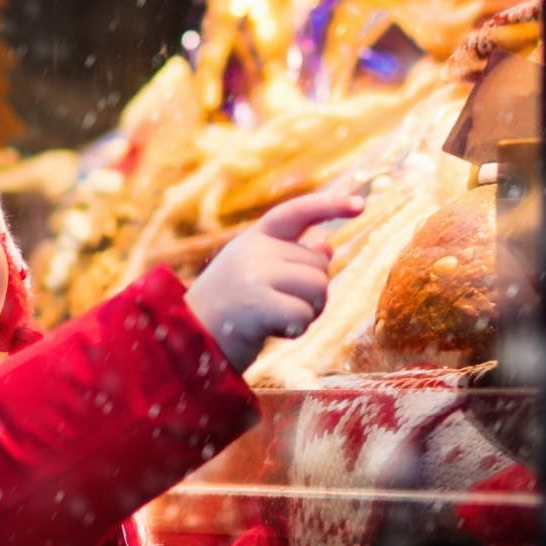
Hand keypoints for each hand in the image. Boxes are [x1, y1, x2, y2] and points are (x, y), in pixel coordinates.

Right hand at [186, 190, 361, 369]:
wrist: (186, 341)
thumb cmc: (227, 311)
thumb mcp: (255, 275)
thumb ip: (289, 258)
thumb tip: (327, 245)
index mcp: (254, 238)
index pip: (296, 212)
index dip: (329, 206)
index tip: (359, 205)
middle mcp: (255, 249)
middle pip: (319, 266)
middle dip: (312, 293)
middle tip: (280, 309)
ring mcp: (255, 274)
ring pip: (318, 288)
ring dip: (308, 312)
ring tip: (277, 320)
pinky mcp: (257, 303)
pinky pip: (304, 314)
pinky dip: (297, 330)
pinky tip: (273, 332)